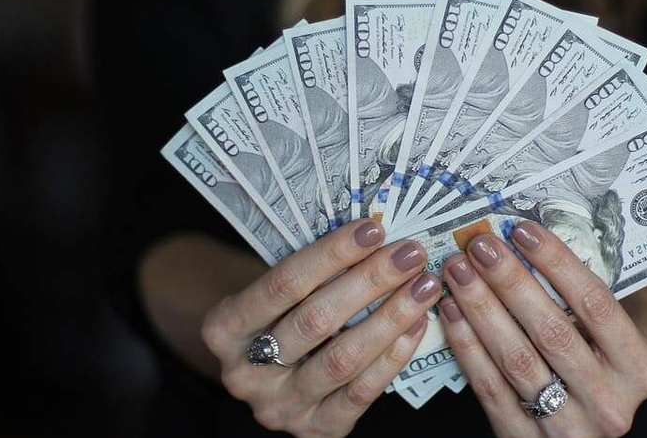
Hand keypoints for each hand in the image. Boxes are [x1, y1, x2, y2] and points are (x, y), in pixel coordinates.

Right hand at [202, 219, 441, 436]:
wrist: (266, 375)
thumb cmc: (277, 317)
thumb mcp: (274, 293)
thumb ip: (311, 272)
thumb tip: (375, 237)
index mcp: (224, 328)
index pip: (284, 284)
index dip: (332, 254)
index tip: (373, 229)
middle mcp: (245, 373)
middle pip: (315, 320)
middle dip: (370, 282)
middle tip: (409, 254)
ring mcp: (279, 406)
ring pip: (342, 359)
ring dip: (390, 318)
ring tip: (422, 287)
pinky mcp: (315, 429)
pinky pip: (361, 393)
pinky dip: (393, 356)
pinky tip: (416, 325)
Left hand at [437, 221, 646, 437]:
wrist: (594, 425)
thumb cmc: (602, 362)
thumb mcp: (612, 337)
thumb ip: (580, 302)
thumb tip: (522, 242)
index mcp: (640, 368)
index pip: (595, 304)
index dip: (556, 263)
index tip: (522, 230)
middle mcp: (610, 403)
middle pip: (552, 331)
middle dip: (509, 281)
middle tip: (479, 245)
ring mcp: (569, 428)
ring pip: (516, 360)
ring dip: (481, 308)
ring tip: (459, 271)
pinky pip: (490, 388)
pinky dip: (467, 345)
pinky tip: (452, 311)